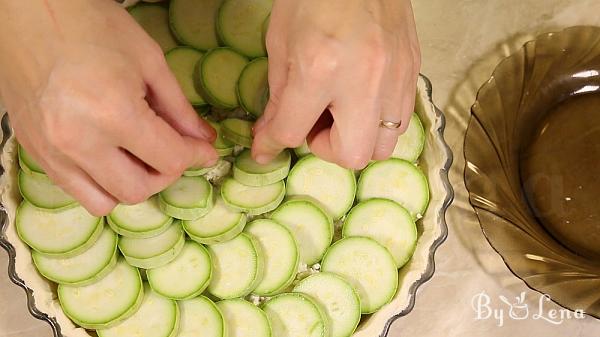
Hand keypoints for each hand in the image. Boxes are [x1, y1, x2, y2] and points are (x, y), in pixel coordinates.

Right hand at [0, 0, 216, 214]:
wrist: (24, 11)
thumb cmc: (89, 23)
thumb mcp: (148, 60)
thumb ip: (179, 108)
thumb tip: (203, 140)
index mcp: (113, 113)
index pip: (169, 160)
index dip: (195, 156)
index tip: (203, 149)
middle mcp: (79, 142)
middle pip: (138, 190)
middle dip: (165, 173)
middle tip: (171, 149)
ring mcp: (51, 151)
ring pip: (105, 201)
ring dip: (131, 185)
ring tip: (140, 156)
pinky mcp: (33, 151)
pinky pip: (75, 191)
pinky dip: (101, 184)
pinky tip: (110, 156)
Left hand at [252, 0, 419, 168]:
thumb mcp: (281, 42)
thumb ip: (278, 96)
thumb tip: (271, 135)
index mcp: (320, 67)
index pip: (293, 131)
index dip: (272, 144)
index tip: (266, 147)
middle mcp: (363, 79)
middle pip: (352, 155)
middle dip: (327, 148)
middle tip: (315, 125)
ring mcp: (395, 76)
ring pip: (383, 145)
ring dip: (356, 139)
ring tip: (341, 113)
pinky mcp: (413, 69)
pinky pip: (400, 120)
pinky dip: (377, 121)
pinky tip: (361, 99)